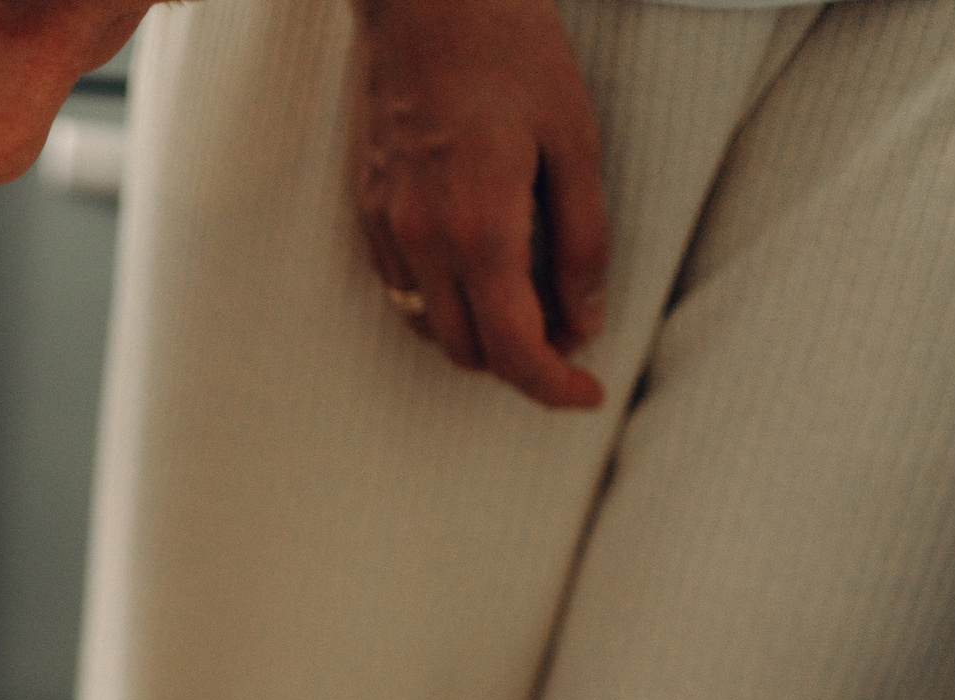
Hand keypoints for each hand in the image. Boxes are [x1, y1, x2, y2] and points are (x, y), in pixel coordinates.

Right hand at [348, 0, 609, 408]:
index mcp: (481, 229)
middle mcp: (422, 242)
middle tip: (569, 341)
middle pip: (468, 351)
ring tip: (527, 305)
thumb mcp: (575, 140)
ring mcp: (387, 227)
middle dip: (520, 364)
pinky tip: (477, 270)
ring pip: (428, 327)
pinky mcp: (367, 207)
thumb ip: (582, 240)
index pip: (514, 348)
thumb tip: (583, 318)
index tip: (587, 393)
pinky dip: (443, 301)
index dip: (554, 386)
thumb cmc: (509, 51)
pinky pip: (401, 288)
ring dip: (478, 336)